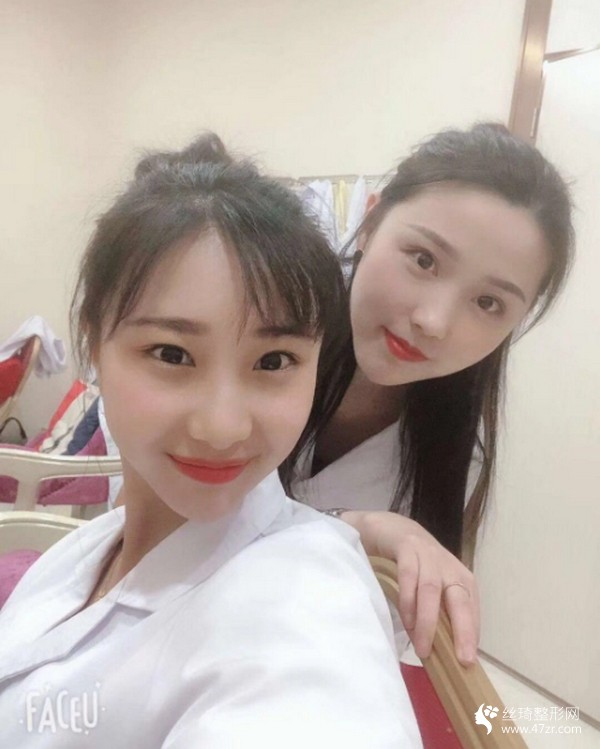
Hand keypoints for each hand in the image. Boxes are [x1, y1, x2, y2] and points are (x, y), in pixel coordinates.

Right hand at [341, 510, 478, 665]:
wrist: (389, 528)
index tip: (468, 662)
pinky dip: (408, 600)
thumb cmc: (414, 565)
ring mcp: (427, 555)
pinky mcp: (406, 547)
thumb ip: (438, 612)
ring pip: (432, 590)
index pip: (471, 608)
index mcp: (459, 578)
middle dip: (463, 630)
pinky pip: (409, 575)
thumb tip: (443, 653)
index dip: (472, 634)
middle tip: (461, 659)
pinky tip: (407, 620)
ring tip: (422, 648)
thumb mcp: (431, 588)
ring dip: (428, 621)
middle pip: (460, 599)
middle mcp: (448, 566)